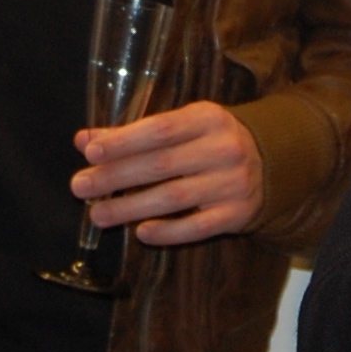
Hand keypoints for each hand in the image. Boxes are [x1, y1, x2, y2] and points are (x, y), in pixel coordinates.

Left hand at [73, 100, 264, 245]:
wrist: (270, 163)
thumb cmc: (210, 141)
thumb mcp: (180, 127)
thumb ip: (132, 134)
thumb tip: (84, 141)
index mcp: (208, 118)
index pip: (160, 129)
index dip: (124, 141)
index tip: (91, 152)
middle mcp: (223, 149)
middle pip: (162, 165)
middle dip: (116, 176)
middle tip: (80, 186)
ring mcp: (232, 183)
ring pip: (174, 198)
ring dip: (131, 207)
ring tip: (98, 214)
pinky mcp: (236, 214)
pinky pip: (197, 227)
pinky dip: (168, 232)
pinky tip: (141, 232)